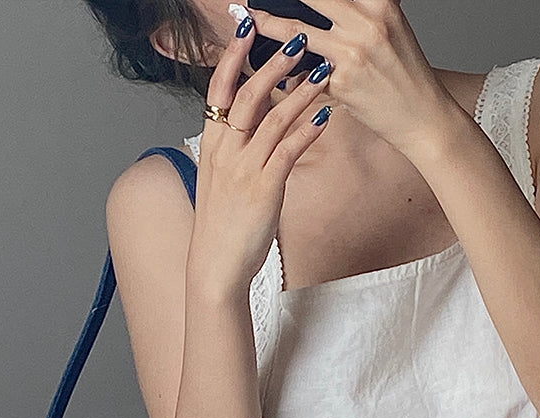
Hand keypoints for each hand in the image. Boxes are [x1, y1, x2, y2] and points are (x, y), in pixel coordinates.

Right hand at [191, 15, 332, 294]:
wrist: (216, 266)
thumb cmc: (222, 225)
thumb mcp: (220, 181)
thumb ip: (234, 150)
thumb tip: (251, 124)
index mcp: (212, 147)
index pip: (218, 91)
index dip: (233, 57)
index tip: (247, 28)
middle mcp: (225, 152)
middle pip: (247, 95)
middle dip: (272, 62)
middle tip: (297, 37)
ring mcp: (244, 170)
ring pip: (272, 118)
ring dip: (300, 91)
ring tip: (324, 70)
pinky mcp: (264, 189)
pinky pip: (289, 150)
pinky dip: (309, 129)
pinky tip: (327, 114)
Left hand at [245, 0, 459, 157]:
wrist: (421, 115)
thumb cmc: (403, 73)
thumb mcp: (389, 27)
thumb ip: (359, 12)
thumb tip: (318, 7)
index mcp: (380, 2)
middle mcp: (368, 21)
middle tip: (250, 0)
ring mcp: (353, 52)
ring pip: (297, 33)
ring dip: (267, 24)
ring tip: (248, 18)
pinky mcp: (342, 82)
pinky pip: (304, 72)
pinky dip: (286, 68)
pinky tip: (267, 64)